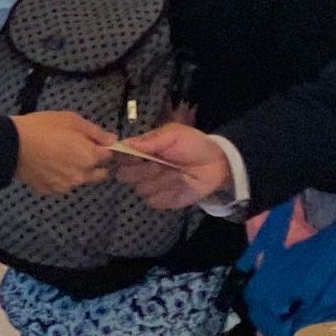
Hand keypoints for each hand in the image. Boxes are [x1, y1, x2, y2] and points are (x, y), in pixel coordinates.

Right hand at [11, 111, 113, 196]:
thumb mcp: (71, 120)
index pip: (109, 156)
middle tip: (78, 152)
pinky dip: (58, 177)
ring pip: (79, 180)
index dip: (103, 148)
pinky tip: (46, 166)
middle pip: (100, 174)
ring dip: (76, 172)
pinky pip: (60, 185)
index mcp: (89, 157)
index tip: (93, 142)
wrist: (11, 145)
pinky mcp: (49, 191)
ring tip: (58, 158)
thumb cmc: (43, 127)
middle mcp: (81, 176)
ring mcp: (65, 186)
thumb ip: (96, 132)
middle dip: (94, 164)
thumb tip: (112, 140)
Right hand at [110, 120, 232, 209]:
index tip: (138, 155)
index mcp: (141, 151)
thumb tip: (123, 144)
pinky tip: (180, 185)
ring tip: (178, 172)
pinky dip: (168, 193)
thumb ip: (149, 140)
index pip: (119, 156)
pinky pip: (154, 201)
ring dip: (161, 181)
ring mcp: (150, 186)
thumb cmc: (194, 145)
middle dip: (143, 171)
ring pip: (141, 189)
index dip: (125, 158)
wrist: (216, 163)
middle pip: (124, 176)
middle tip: (161, 164)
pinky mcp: (161, 200)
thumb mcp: (173, 134)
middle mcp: (141, 169)